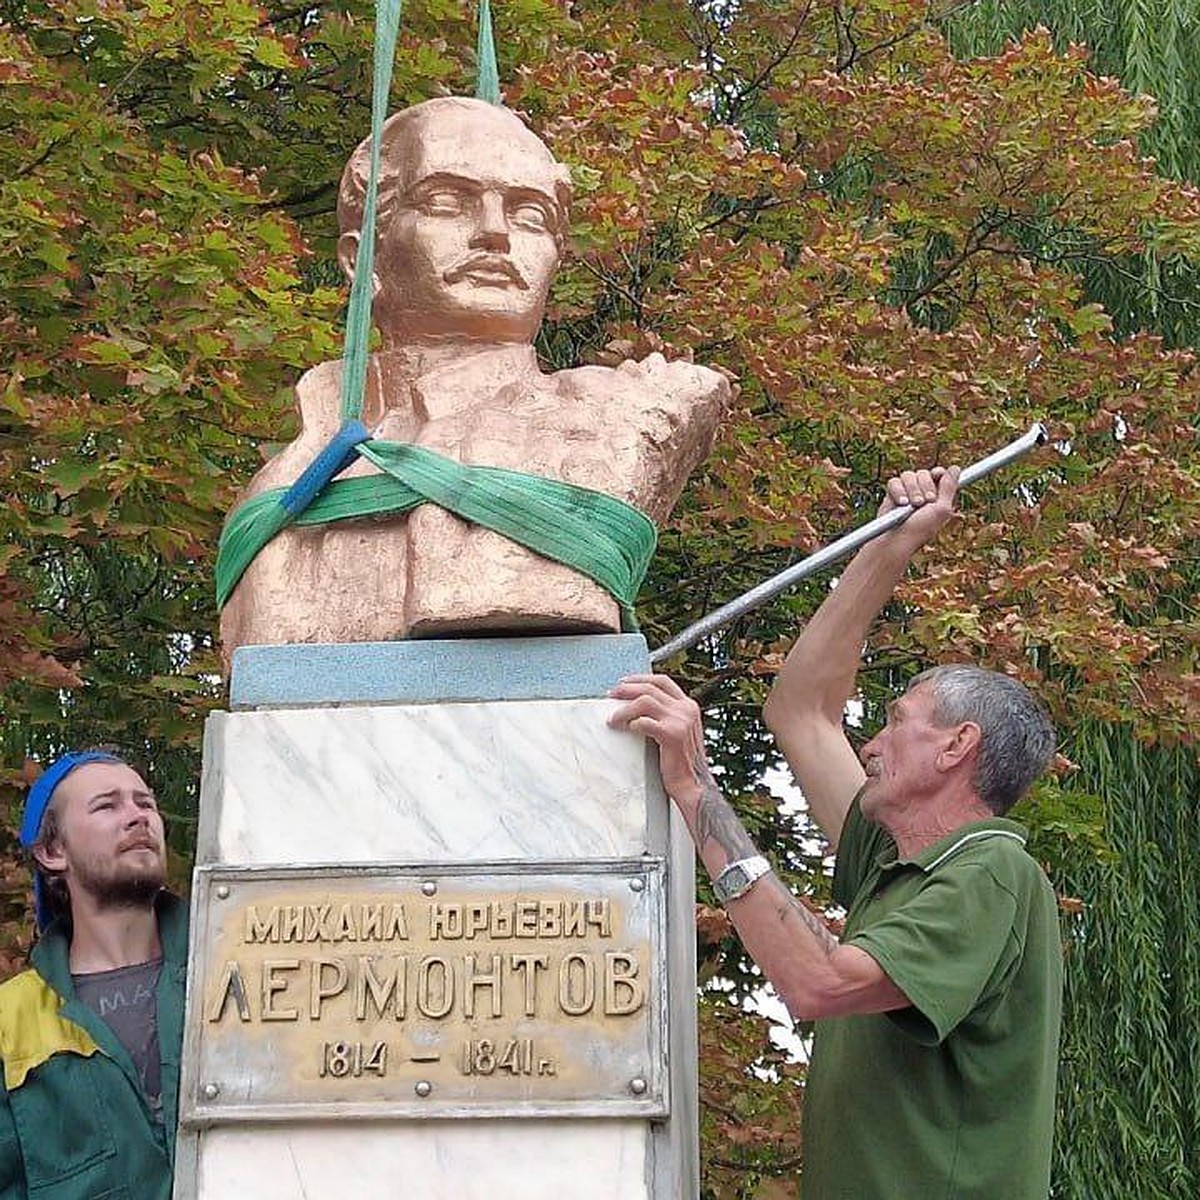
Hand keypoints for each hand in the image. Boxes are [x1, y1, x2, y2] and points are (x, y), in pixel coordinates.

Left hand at [607, 674, 709, 813]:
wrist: (693, 784)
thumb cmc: (681, 762)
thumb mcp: (678, 731)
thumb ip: (665, 716)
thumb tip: (636, 707)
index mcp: (688, 706)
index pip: (663, 681)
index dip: (641, 679)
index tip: (624, 682)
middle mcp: (687, 709)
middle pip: (651, 687)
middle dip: (627, 689)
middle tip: (612, 695)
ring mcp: (681, 720)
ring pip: (645, 701)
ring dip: (624, 709)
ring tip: (613, 718)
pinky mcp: (672, 734)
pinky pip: (644, 722)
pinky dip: (632, 723)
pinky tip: (626, 729)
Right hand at [877, 465, 959, 548]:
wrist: (896, 539)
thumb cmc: (920, 529)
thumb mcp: (941, 509)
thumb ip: (949, 488)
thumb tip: (956, 468)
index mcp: (937, 496)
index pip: (939, 474)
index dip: (938, 473)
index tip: (937, 476)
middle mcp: (922, 491)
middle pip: (923, 473)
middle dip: (924, 486)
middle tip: (923, 502)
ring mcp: (906, 492)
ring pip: (908, 475)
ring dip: (911, 489)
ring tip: (910, 504)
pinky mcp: (892, 494)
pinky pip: (894, 481)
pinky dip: (897, 491)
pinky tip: (901, 503)